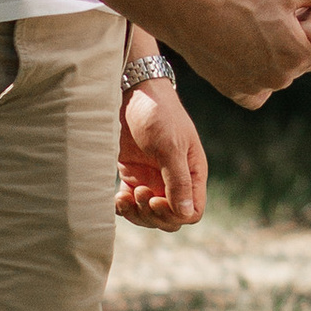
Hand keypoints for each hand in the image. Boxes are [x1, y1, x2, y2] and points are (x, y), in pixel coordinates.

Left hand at [118, 78, 207, 230]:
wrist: (130, 92)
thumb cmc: (158, 114)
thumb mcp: (170, 145)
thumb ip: (179, 180)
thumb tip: (187, 213)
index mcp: (192, 173)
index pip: (193, 211)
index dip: (175, 215)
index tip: (156, 200)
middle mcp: (174, 180)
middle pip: (170, 218)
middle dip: (153, 215)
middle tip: (139, 192)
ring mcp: (152, 179)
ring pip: (149, 215)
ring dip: (137, 214)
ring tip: (125, 196)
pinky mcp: (132, 175)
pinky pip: (130, 205)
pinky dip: (123, 208)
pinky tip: (117, 198)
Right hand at [186, 0, 310, 108]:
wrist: (194, 16)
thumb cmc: (241, 1)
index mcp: (298, 56)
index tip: (297, 27)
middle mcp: (281, 78)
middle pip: (296, 68)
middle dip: (289, 52)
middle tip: (270, 28)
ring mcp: (257, 88)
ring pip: (274, 79)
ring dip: (270, 64)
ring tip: (252, 37)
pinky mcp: (234, 93)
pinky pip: (254, 93)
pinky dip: (251, 80)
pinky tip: (242, 57)